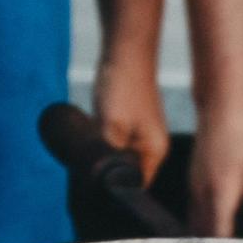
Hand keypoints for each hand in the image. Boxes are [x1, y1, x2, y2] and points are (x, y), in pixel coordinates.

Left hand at [93, 56, 170, 183]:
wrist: (124, 50)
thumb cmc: (121, 85)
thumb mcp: (111, 128)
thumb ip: (108, 159)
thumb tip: (102, 184)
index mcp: (154, 153)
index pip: (135, 188)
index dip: (114, 191)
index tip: (94, 187)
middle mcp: (152, 149)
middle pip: (127, 176)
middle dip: (106, 174)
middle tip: (87, 165)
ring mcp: (142, 138)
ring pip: (118, 160)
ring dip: (103, 157)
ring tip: (91, 146)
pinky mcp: (131, 127)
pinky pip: (115, 146)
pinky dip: (103, 144)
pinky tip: (94, 135)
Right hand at [188, 111, 242, 235]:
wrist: (221, 113)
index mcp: (221, 194)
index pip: (219, 232)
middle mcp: (203, 194)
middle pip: (204, 232)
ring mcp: (194, 188)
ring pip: (196, 222)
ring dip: (205, 237)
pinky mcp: (192, 182)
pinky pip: (194, 211)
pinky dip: (201, 223)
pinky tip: (211, 228)